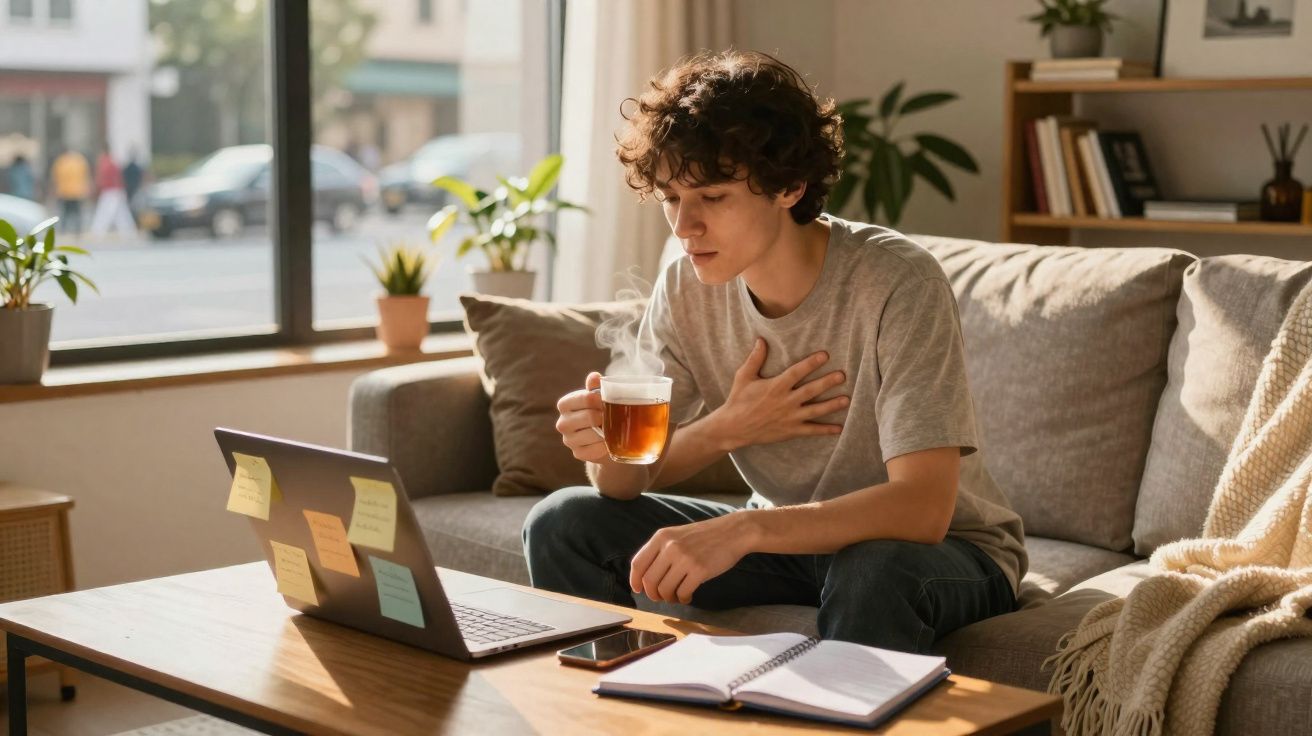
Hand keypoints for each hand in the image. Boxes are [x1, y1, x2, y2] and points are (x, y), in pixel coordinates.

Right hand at [555, 372, 608, 463]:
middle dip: (605, 416)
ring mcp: (568, 440)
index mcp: (565, 404)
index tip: (607, 401)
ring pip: (592, 434)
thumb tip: (594, 376)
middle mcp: (562, 423)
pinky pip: (594, 450)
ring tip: (613, 428)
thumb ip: (595, 386)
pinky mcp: (577, 453)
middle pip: (589, 417)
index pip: (582, 398)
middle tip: (614, 415)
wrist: (603, 437)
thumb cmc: (599, 411)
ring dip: (606, 432)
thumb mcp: (597, 397)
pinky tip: (609, 442)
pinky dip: (605, 446)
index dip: (598, 399)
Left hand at [629, 515, 748, 603]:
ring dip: (669, 598)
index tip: (638, 589)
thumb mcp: (677, 535)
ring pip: (665, 589)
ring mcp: (685, 559)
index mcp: (661, 537)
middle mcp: (670, 547)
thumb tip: (646, 576)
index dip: (635, 580)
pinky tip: (688, 596)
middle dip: (653, 594)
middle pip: (649, 580)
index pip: (638, 563)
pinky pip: (682, 593)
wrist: (733, 532)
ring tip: (676, 596)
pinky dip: (683, 599)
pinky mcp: (699, 571)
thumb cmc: (705, 536)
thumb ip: (661, 550)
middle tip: (660, 597)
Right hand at [710, 338, 846, 449]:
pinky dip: (825, 430)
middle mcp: (785, 401)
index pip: (797, 372)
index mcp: (776, 386)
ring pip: (815, 410)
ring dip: (831, 405)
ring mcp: (790, 417)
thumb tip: (761, 340)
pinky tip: (839, 428)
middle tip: (842, 376)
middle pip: (811, 390)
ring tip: (846, 399)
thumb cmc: (738, 400)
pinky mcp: (790, 431)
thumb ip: (755, 359)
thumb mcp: (743, 377)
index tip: (825, 355)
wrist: (733, 428)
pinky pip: (811, 430)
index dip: (811, 363)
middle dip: (827, 382)